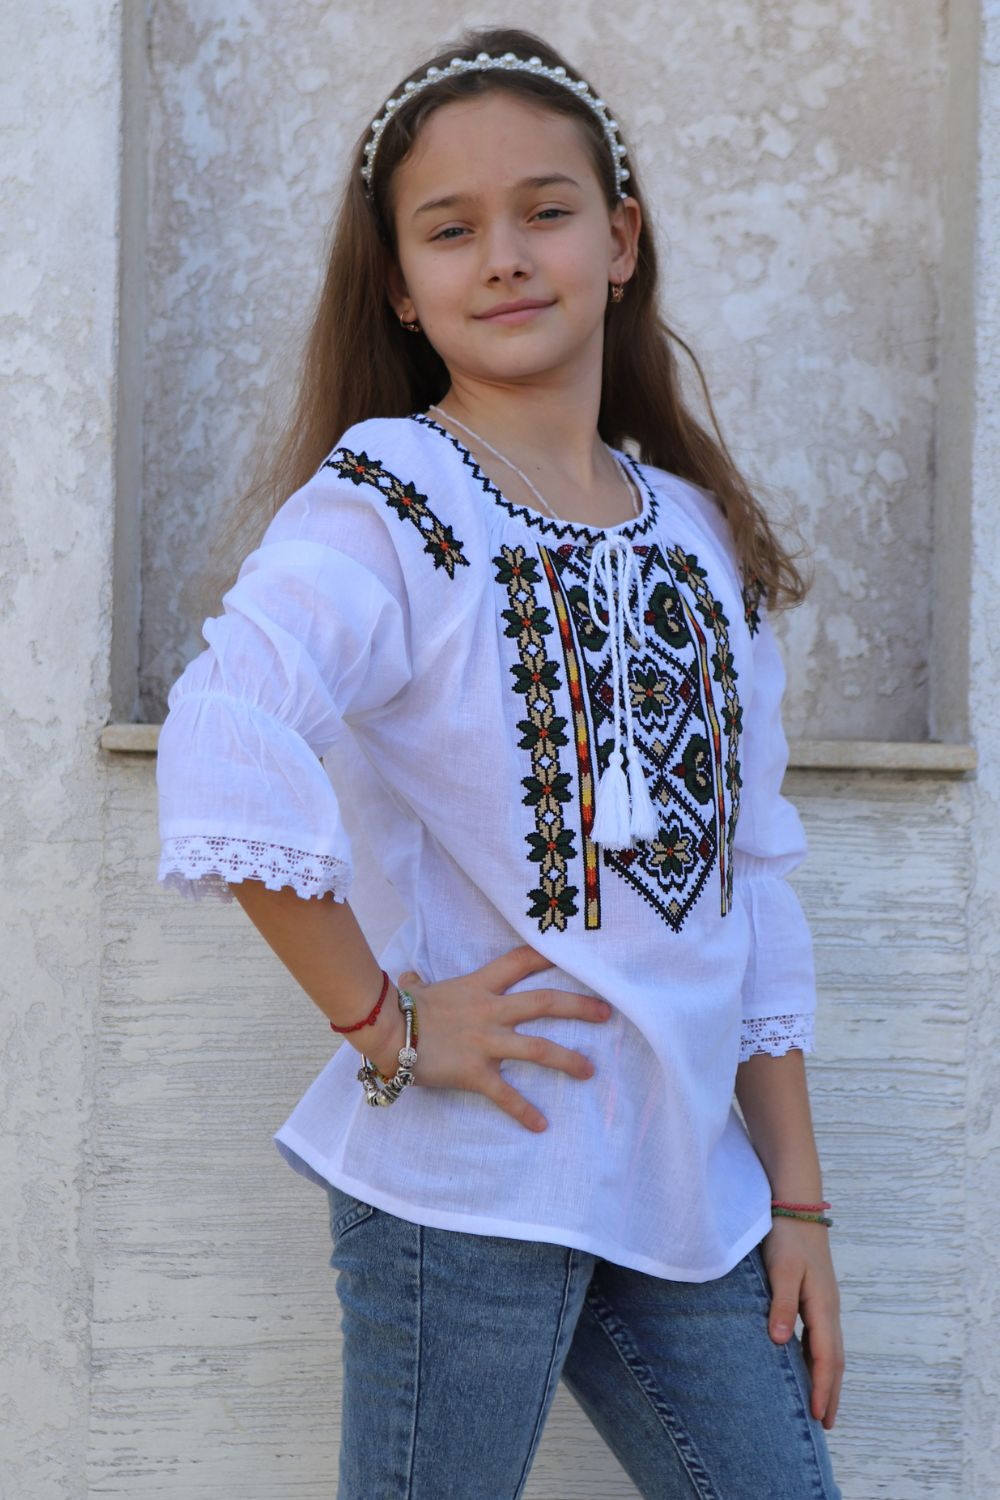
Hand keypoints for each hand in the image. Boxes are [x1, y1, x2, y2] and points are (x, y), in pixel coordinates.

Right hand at [363, 945, 612, 1131]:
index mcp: (479, 986)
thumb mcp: (418, 990)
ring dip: (568, 1060)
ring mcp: (486, 1041)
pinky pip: (505, 1094)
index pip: (519, 962)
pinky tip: (541, 1125)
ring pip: (538, 1049)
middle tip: (606, 1013)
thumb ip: (420, 984)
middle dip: (579, 1007)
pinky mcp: (476, 1072)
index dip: (546, 956)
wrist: (386, 1030)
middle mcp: (490, 1011)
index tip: (572, 953)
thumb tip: (410, 979)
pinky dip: (524, 1111)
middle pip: (545, 1003)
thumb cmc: (402, 1010)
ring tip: (590, 1071)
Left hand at [759, 1216, 844, 1429]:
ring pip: (831, 1350)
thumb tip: (780, 1343)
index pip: (825, 1358)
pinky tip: (808, 1365)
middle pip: (835, 1361)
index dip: (822, 1389)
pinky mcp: (817, 1296)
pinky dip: (821, 1359)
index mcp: (822, 1306)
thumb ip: (781, 1305)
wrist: (798, 1205)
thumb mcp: (782, 1269)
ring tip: (822, 1405)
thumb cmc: (787, 1237)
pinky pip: (823, 1337)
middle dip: (831, 1393)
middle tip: (826, 1425)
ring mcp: (825, 1303)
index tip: (819, 1418)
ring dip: (828, 1379)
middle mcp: (829, 1308)